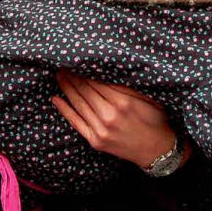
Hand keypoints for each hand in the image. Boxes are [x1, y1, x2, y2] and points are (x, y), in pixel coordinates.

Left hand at [52, 70, 182, 168]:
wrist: (156, 150)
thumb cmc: (154, 120)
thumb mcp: (147, 98)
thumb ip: (127, 86)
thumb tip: (107, 70)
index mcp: (123, 102)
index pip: (97, 81)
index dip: (85, 70)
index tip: (77, 59)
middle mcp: (109, 116)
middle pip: (85, 90)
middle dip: (72, 75)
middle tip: (62, 63)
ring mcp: (100, 130)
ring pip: (78, 104)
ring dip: (66, 87)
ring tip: (59, 75)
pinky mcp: (95, 141)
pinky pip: (75, 123)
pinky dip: (64, 110)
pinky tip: (56, 98)